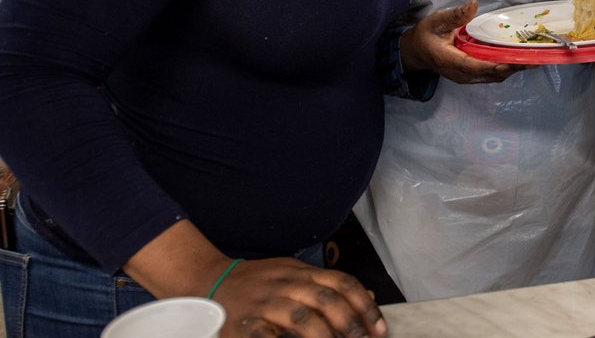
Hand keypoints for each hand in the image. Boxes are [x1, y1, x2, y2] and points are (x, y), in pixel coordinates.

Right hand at [123, 222, 386, 336]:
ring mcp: (265, 304)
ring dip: (325, 337)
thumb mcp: (293, 273)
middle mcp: (286, 285)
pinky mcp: (245, 325)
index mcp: (301, 272)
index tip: (379, 328)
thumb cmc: (256, 282)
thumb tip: (365, 295)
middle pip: (327, 301)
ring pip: (302, 319)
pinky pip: (268, 337)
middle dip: (351, 325)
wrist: (207, 281)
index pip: (342, 284)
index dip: (364, 306)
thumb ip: (326, 284)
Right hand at [400, 0, 524, 83]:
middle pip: (489, 74)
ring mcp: (466, 78)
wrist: (417, 52)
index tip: (511, 62)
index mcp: (449, 60)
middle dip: (511, 68)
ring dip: (512, 70)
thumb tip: (473, 4)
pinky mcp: (471, 77)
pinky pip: (491, 75)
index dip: (493, 65)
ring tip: (532, 60)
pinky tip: (519, 60)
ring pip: (493, 77)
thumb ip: (455, 15)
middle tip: (533, 59)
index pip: (473, 66)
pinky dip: (506, 69)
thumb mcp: (436, 21)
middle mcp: (459, 74)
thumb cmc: (426, 35)